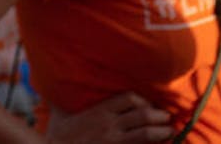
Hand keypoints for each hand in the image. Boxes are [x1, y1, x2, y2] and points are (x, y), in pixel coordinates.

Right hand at [45, 93, 172, 142]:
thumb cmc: (58, 136)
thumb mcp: (59, 113)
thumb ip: (60, 99)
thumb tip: (52, 82)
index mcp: (98, 111)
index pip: (129, 98)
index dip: (142, 100)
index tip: (146, 104)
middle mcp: (109, 125)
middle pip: (143, 115)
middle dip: (159, 115)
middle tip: (166, 117)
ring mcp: (115, 141)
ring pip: (147, 133)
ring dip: (162, 132)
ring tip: (169, 131)